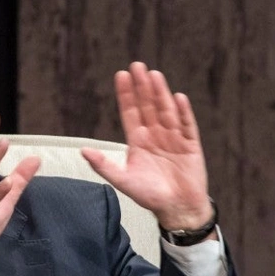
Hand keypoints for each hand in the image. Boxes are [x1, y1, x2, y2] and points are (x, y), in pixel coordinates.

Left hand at [81, 62, 212, 231]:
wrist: (177, 209)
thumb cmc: (150, 196)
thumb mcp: (123, 180)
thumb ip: (103, 165)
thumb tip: (83, 151)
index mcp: (139, 142)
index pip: (131, 112)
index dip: (126, 94)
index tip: (121, 75)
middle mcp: (156, 136)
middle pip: (148, 106)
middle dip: (142, 87)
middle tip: (137, 65)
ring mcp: (174, 139)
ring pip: (166, 111)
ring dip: (160, 93)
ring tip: (154, 75)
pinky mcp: (191, 145)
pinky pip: (187, 125)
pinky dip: (183, 113)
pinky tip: (178, 98)